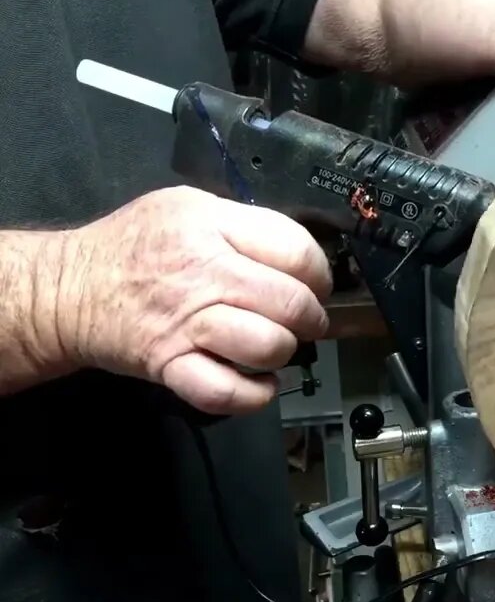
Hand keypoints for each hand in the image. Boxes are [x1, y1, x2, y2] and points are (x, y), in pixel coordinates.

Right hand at [57, 186, 332, 414]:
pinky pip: (227, 392)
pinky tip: (259, 382)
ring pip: (268, 345)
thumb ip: (243, 224)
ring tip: (276, 347)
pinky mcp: (169, 365)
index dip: (319, 274)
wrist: (67, 289)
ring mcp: (186, 322)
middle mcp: (202, 272)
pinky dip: (254, 394)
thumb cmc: (134, 247)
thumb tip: (301, 256)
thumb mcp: (187, 207)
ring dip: (284, 352)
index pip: (296, 250)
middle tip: (303, 323)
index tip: (316, 286)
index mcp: (211, 225)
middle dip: (311, 319)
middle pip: (290, 302)